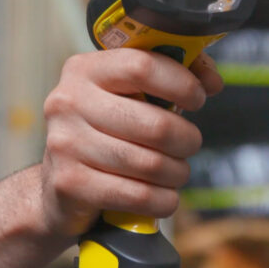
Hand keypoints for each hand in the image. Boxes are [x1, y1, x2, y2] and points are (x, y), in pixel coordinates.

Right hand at [39, 49, 222, 236]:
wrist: (57, 186)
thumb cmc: (104, 132)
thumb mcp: (129, 94)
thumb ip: (172, 76)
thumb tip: (211, 81)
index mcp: (84, 70)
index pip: (143, 67)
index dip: (182, 83)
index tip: (197, 98)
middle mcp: (68, 102)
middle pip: (155, 124)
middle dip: (187, 139)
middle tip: (189, 144)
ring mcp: (65, 144)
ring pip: (150, 164)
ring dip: (176, 173)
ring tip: (175, 172)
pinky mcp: (70, 184)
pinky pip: (138, 195)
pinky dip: (163, 200)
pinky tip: (163, 196)